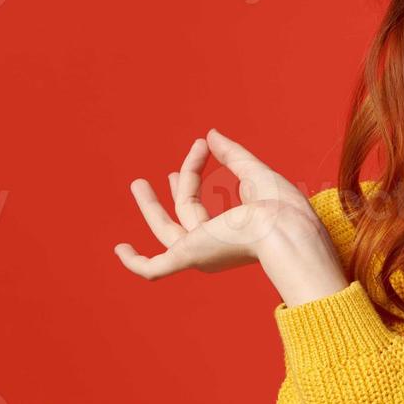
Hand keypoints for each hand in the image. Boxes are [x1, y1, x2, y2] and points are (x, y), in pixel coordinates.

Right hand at [113, 129, 333, 284]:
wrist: (284, 227)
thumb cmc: (281, 207)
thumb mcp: (253, 172)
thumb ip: (232, 155)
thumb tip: (210, 134)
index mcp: (234, 232)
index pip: (207, 202)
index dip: (194, 174)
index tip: (200, 147)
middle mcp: (216, 246)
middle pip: (185, 214)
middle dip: (175, 192)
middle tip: (160, 175)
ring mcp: (200, 253)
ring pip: (167, 229)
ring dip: (150, 207)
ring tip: (137, 184)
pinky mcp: (187, 256)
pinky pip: (154, 268)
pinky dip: (135, 262)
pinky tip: (120, 249)